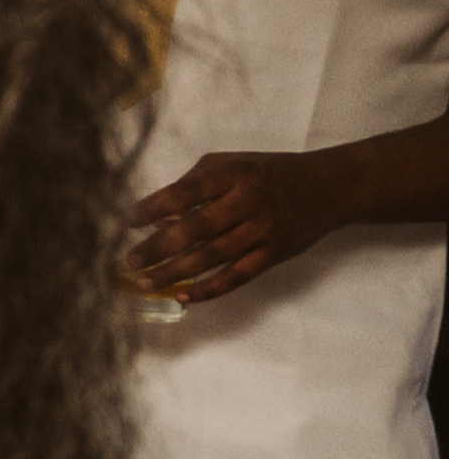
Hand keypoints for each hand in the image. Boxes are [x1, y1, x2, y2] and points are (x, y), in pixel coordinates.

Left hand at [130, 150, 341, 305]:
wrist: (328, 188)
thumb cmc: (268, 172)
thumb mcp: (232, 162)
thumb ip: (194, 181)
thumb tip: (158, 212)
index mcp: (233, 174)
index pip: (185, 192)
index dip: (154, 207)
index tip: (130, 221)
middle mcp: (248, 202)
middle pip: (196, 228)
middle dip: (159, 246)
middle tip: (130, 260)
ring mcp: (263, 231)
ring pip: (213, 256)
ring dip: (175, 272)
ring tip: (145, 281)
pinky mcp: (274, 254)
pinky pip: (237, 276)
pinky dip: (209, 289)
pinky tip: (182, 296)